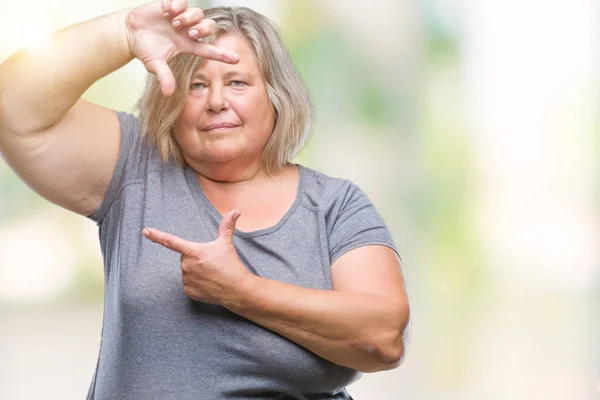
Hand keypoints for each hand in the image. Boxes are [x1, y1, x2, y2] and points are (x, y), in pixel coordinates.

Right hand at [124, 0, 239, 95]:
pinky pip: (182, 1)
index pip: (208, 50)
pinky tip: (166, 11)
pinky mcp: (171, 5)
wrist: (131, 32)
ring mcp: (180, 17)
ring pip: (197, 12)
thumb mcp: (155, 65)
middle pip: (208, 26)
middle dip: (203, 28)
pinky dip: (176, 4)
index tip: (237, 59)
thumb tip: (168, 93)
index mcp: (187, 45)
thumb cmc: (145, 49)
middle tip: (190, 32)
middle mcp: (188, 31)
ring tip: (173, 22)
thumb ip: (164, 77)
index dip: (222, 55)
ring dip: (188, 17)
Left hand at [142, 210, 250, 304]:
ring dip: (196, 272)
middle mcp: (187, 265)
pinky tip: (208, 284)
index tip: (145, 231)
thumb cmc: (231, 264)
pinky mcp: (188, 292)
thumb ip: (227, 226)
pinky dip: (197, 284)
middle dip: (195, 259)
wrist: (237, 289)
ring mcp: (186, 280)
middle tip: (211, 263)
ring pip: (187, 272)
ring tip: (211, 274)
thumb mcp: (226, 243)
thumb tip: (235, 211)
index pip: (171, 241)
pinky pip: (188, 285)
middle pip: (185, 258)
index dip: (157, 236)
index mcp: (193, 251)